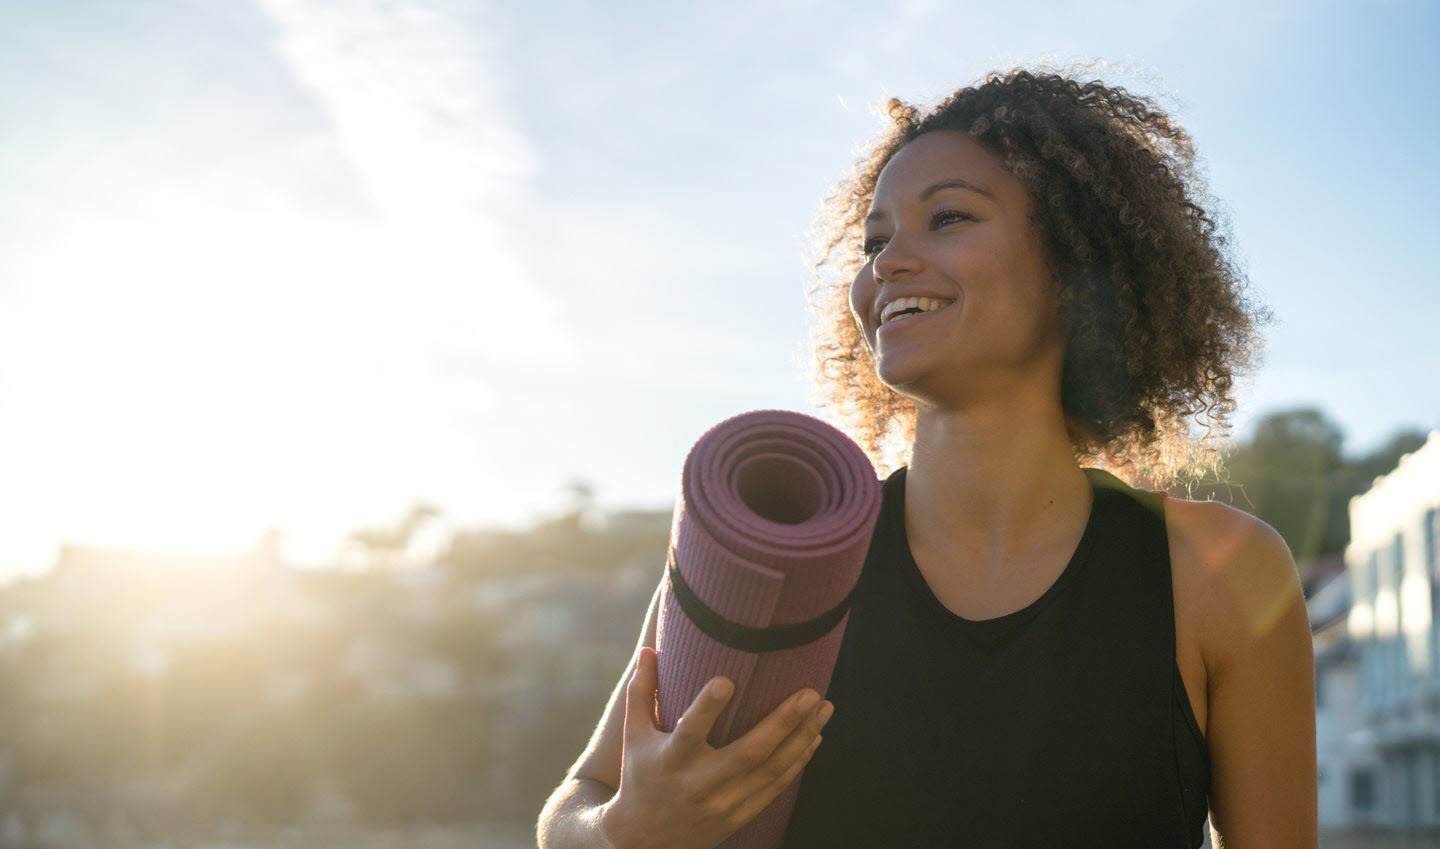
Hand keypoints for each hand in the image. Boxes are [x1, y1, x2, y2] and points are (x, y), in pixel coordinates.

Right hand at [596, 646, 833, 848]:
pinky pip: (777, 787)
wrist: (645, 842)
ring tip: (825, 708)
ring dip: (803, 737)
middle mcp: (701, 783)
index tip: (728, 679)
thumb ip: (642, 692)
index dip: (708, 707)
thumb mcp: (634, 736)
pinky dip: (799, 762)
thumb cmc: (640, 778)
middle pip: (749, 752)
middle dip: (784, 722)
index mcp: (672, 759)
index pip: (690, 731)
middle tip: (810, 693)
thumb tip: (650, 648)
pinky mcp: (740, 815)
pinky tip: (814, 738)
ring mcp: (724, 803)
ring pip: (772, 770)